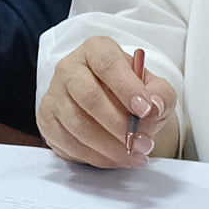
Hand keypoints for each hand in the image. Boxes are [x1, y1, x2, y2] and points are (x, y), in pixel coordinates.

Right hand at [41, 36, 180, 165]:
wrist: (110, 105)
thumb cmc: (130, 93)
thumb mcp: (153, 88)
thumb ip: (161, 94)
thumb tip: (154, 106)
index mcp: (96, 50)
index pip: (107, 63)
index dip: (126, 87)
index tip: (144, 109)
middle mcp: (69, 68)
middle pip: (89, 97)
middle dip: (119, 125)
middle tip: (143, 142)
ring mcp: (54, 94)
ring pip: (78, 125)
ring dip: (110, 147)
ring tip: (134, 155)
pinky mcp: (47, 120)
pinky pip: (70, 143)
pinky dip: (97, 157)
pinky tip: (116, 158)